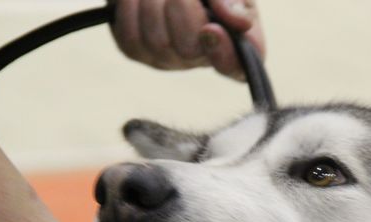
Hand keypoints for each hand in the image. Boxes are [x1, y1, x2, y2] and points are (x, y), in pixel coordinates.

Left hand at [111, 0, 264, 79]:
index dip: (223, 54)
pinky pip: (130, 36)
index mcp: (231, 44)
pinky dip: (131, 8)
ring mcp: (167, 59)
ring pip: (156, 40)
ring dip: (154, 1)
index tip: (211, 30)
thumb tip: (239, 23)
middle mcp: (199, 59)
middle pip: (188, 48)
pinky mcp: (137, 52)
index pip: (235, 66)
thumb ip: (235, 2)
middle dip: (180, 5)